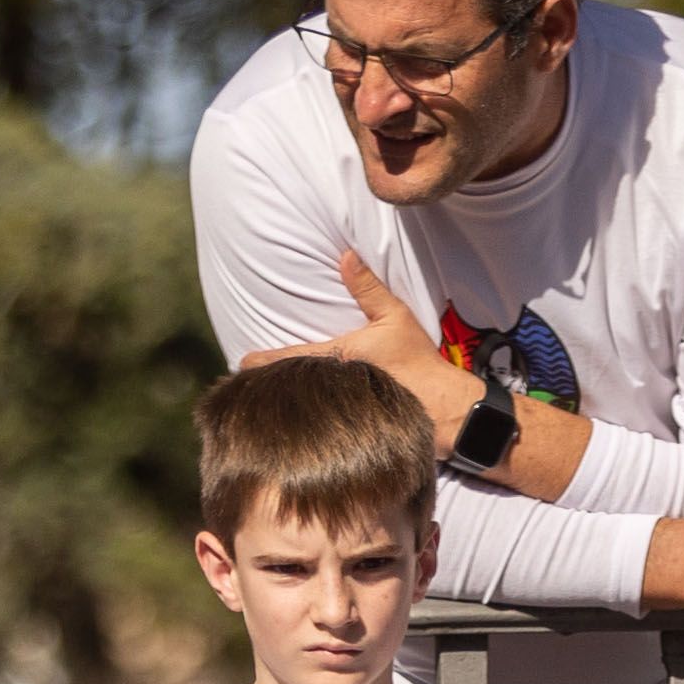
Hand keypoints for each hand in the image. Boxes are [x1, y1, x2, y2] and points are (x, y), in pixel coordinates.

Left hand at [241, 247, 484, 440]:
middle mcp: (333, 387)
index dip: (265, 361)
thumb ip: (368, 288)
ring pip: (302, 406)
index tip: (241, 362)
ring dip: (283, 403)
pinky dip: (303, 419)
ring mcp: (339, 411)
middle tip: (242, 385)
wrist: (441, 408)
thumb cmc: (417, 362)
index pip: (292, 357)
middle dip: (268, 386)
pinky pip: (318, 422)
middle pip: (291, 386)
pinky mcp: (349, 429)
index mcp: (339, 358)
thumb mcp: (394, 317)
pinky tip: (290, 423)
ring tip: (258, 403)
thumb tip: (346, 254)